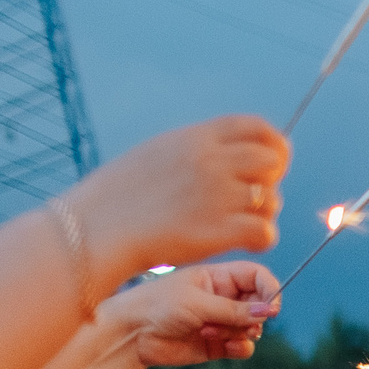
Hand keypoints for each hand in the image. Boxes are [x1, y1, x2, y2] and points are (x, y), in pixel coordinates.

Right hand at [68, 115, 289, 272]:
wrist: (95, 229)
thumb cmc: (120, 196)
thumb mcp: (158, 153)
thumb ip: (198, 150)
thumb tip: (236, 153)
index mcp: (195, 138)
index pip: (256, 127)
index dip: (274, 144)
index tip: (273, 162)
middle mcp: (210, 161)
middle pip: (272, 162)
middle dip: (271, 181)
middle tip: (254, 199)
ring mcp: (217, 195)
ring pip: (272, 200)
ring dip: (265, 213)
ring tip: (240, 222)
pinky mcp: (219, 230)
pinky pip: (266, 232)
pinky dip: (262, 239)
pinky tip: (245, 242)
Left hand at [100, 261, 282, 366]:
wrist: (131, 334)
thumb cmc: (157, 306)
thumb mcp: (197, 303)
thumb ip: (234, 309)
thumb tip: (269, 311)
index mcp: (218, 277)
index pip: (257, 276)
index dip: (270, 289)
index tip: (272, 307)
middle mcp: (224, 297)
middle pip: (259, 304)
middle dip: (256, 315)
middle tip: (245, 323)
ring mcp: (222, 321)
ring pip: (253, 327)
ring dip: (241, 332)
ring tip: (213, 332)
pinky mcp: (218, 343)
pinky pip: (244, 346)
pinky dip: (241, 348)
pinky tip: (225, 347)